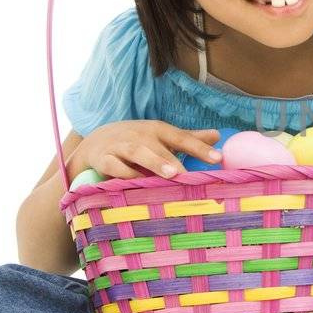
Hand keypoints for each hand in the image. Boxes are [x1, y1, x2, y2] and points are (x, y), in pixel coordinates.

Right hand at [70, 120, 222, 180]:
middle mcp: (140, 135)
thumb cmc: (137, 142)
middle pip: (160, 145)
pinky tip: (136, 182)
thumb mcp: (161, 137)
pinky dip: (124, 173)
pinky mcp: (103, 158)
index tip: (218, 158)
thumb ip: (189, 138)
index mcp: (158, 130)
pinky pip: (114, 165)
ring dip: (154, 162)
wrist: (94, 142)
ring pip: (138, 153)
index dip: (200, 147)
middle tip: (190, 174)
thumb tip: (218, 136)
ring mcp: (121, 145)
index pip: (182, 137)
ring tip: (171, 174)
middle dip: (175, 159)